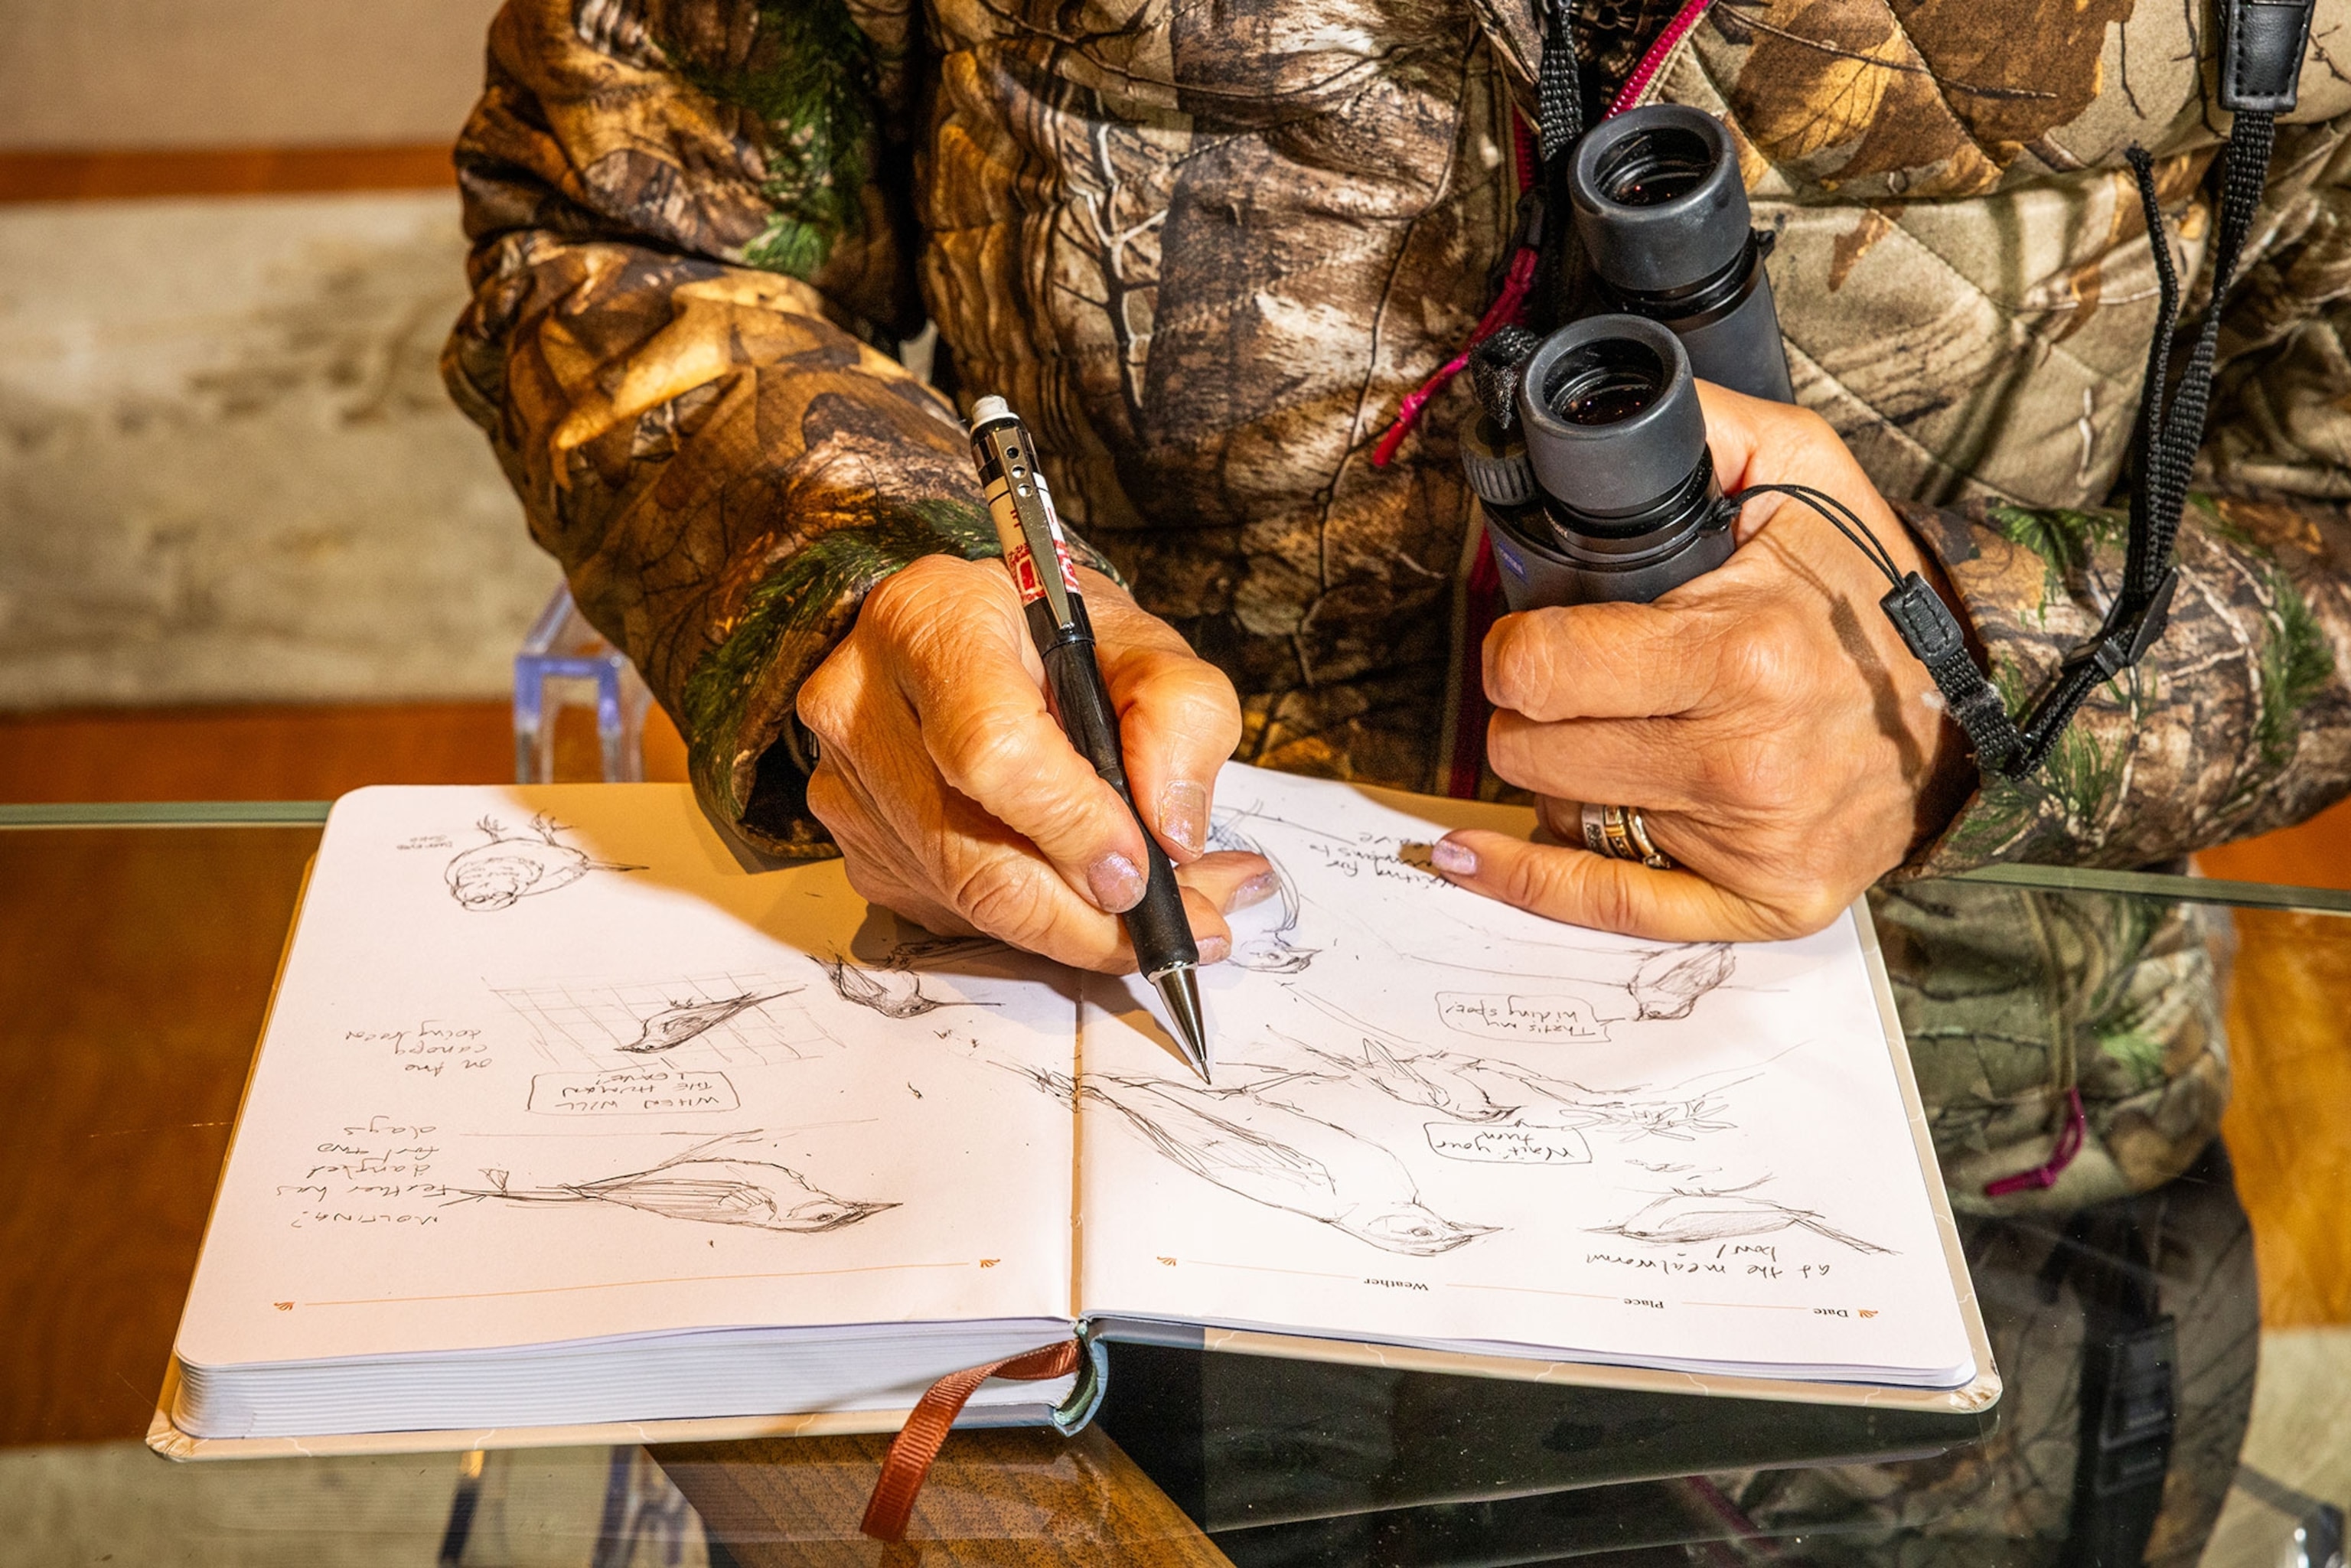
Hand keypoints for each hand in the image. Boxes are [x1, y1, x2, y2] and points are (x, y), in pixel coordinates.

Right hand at [797, 554, 1271, 970]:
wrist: (970, 640)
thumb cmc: (1051, 637)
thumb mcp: (1141, 642)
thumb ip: (1179, 714)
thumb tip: (1171, 834)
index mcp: (932, 621)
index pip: (991, 749)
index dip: (1071, 824)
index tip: (1141, 865)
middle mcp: (864, 705)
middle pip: (972, 858)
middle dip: (1093, 919)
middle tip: (1193, 923)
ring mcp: (852, 789)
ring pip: (971, 904)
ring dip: (1088, 929)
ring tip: (1179, 902)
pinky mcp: (864, 852)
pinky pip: (960, 916)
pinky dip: (1048, 924)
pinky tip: (1102, 894)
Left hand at [1431, 382, 1975, 941]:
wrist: (1974, 698)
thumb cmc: (1871, 593)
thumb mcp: (1801, 473)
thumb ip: (1694, 429)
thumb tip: (1598, 413)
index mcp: (1740, 653)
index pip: (1539, 671)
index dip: (1516, 649)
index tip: (1534, 639)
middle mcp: (1744, 760)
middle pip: (1531, 749)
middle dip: (1533, 711)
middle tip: (1581, 684)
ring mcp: (1754, 842)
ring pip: (1561, 812)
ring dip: (1564, 776)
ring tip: (1618, 735)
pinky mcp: (1764, 901)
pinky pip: (1605, 905)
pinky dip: (1528, 882)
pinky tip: (1470, 857)